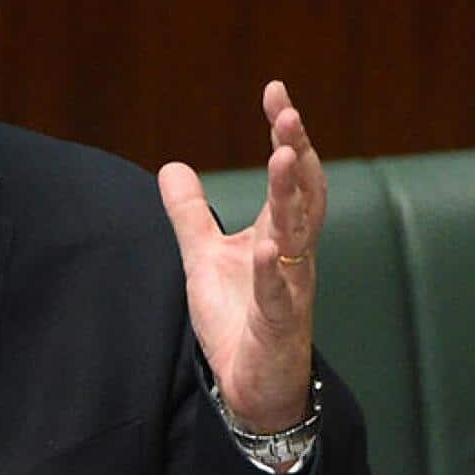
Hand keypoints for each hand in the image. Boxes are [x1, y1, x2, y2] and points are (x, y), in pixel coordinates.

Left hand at [158, 81, 324, 435]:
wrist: (251, 383)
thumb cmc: (238, 316)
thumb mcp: (204, 255)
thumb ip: (190, 213)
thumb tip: (170, 166)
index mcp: (281, 233)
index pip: (292, 174)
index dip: (286, 133)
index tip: (276, 91)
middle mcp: (294, 254)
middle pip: (303, 195)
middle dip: (297, 152)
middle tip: (288, 114)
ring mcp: (290, 289)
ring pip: (298, 237)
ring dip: (291, 196)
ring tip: (282, 156)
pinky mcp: (277, 325)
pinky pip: (279, 294)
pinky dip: (274, 270)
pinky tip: (268, 245)